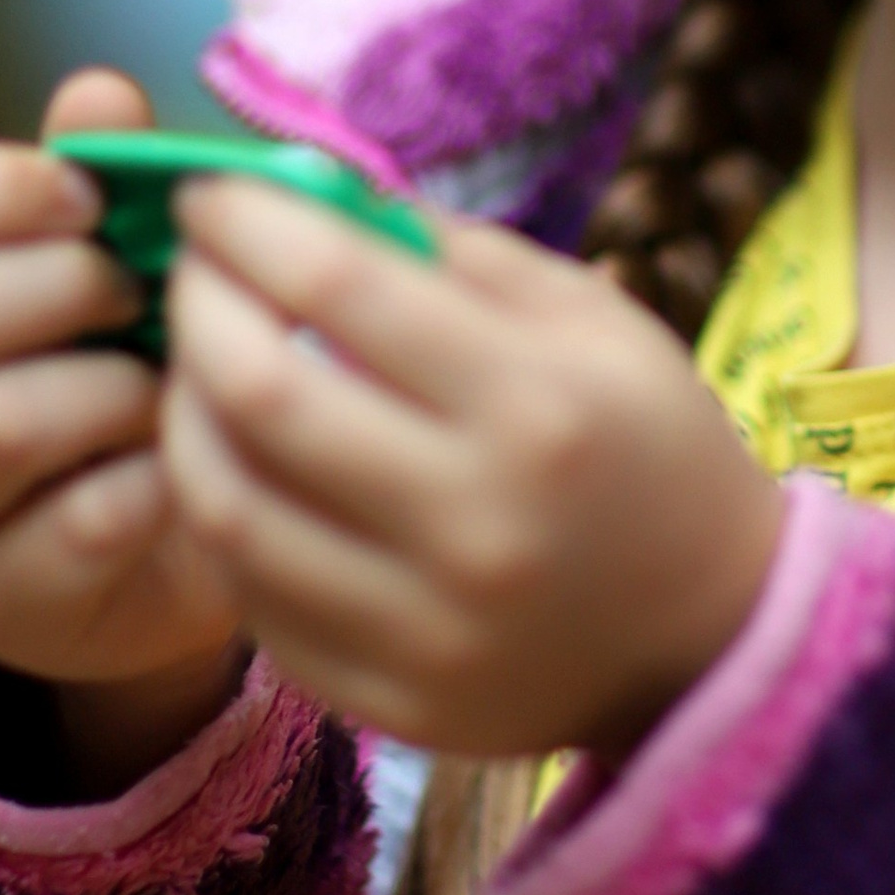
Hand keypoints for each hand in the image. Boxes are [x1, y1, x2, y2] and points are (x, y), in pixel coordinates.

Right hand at [0, 71, 246, 767]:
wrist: (181, 533)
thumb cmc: (136, 360)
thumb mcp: (122, 259)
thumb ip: (104, 176)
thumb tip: (99, 91)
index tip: (90, 192)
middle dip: (57, 284)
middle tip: (143, 290)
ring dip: (116, 388)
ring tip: (173, 382)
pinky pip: (78, 525)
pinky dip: (157, 482)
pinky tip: (190, 464)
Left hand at [161, 180, 785, 760]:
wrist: (712, 635)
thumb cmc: (651, 444)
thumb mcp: (595, 320)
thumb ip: (455, 254)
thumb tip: (315, 199)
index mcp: (538, 402)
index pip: (342, 286)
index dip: (251, 223)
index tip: (210, 194)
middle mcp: (475, 521)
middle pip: (262, 393)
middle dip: (197, 309)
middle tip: (190, 273)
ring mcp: (423, 627)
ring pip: (227, 507)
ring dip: (182, 416)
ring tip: (194, 369)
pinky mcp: (384, 701)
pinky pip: (249, 601)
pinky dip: (220, 518)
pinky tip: (233, 467)